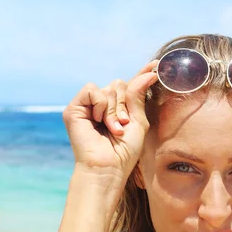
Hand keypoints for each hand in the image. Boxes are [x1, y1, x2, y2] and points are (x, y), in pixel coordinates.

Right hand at [62, 60, 157, 182]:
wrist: (109, 166)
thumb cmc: (124, 151)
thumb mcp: (138, 122)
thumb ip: (138, 97)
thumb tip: (149, 73)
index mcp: (118, 108)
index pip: (130, 86)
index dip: (141, 75)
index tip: (156, 65)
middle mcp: (102, 105)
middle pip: (119, 84)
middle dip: (124, 105)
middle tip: (123, 125)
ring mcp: (87, 106)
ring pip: (108, 88)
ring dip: (114, 110)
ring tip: (113, 128)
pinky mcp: (74, 109)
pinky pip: (92, 90)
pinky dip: (100, 105)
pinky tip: (99, 121)